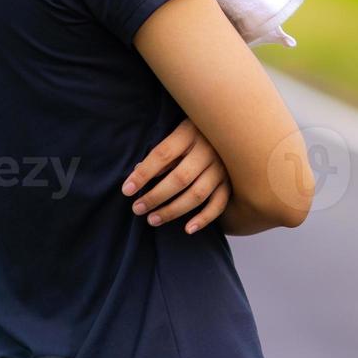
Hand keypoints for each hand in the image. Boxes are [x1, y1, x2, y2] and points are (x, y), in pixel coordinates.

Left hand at [121, 117, 230, 233]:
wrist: (231, 128)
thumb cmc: (194, 131)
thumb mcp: (176, 132)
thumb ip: (161, 153)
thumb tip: (137, 172)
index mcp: (189, 133)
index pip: (162, 155)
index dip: (143, 173)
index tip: (127, 190)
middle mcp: (207, 151)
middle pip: (179, 179)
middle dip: (155, 197)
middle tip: (137, 209)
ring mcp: (221, 168)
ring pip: (197, 195)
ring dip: (173, 211)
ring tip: (153, 219)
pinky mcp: (230, 182)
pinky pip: (218, 204)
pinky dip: (204, 219)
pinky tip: (188, 229)